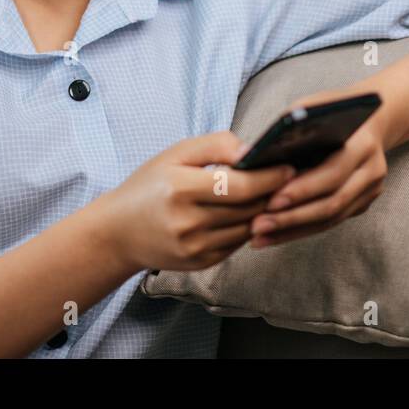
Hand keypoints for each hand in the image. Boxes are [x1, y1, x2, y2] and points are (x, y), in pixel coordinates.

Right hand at [96, 130, 295, 271]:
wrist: (118, 232)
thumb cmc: (149, 186)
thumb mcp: (175, 154)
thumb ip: (216, 145)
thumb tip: (252, 150)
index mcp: (180, 188)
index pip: (240, 186)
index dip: (270, 177)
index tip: (289, 166)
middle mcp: (187, 222)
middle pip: (249, 208)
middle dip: (273, 192)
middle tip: (291, 178)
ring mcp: (195, 247)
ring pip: (248, 227)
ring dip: (264, 211)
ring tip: (274, 193)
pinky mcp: (200, 263)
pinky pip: (237, 243)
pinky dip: (247, 227)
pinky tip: (249, 212)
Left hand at [247, 85, 391, 247]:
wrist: (372, 119)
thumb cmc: (333, 110)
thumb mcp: (312, 108)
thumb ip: (289, 129)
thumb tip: (251, 158)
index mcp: (363, 145)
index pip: (333, 173)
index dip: (302, 189)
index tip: (270, 201)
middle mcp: (372, 171)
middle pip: (332, 202)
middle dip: (292, 217)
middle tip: (258, 225)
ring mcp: (371, 191)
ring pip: (330, 218)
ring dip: (292, 230)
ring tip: (259, 236)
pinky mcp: (362, 204)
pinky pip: (329, 222)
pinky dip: (300, 230)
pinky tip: (273, 235)